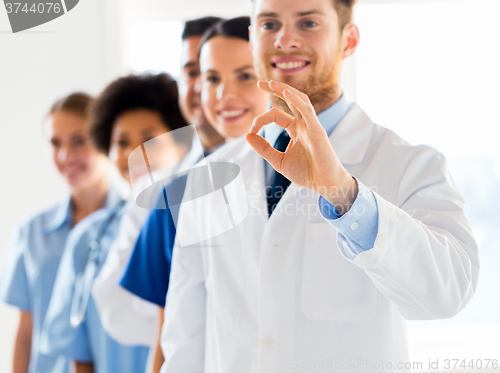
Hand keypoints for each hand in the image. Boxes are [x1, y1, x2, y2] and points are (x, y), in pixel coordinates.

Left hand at [245, 80, 357, 213]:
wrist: (324, 185)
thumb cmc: (306, 173)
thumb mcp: (278, 161)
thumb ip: (263, 148)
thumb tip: (247, 135)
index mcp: (296, 129)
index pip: (276, 115)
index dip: (261, 120)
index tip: (251, 131)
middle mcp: (304, 124)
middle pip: (290, 99)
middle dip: (275, 89)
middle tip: (259, 83)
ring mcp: (312, 125)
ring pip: (300, 100)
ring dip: (285, 90)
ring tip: (271, 83)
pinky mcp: (317, 131)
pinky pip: (307, 111)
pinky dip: (296, 100)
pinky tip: (286, 92)